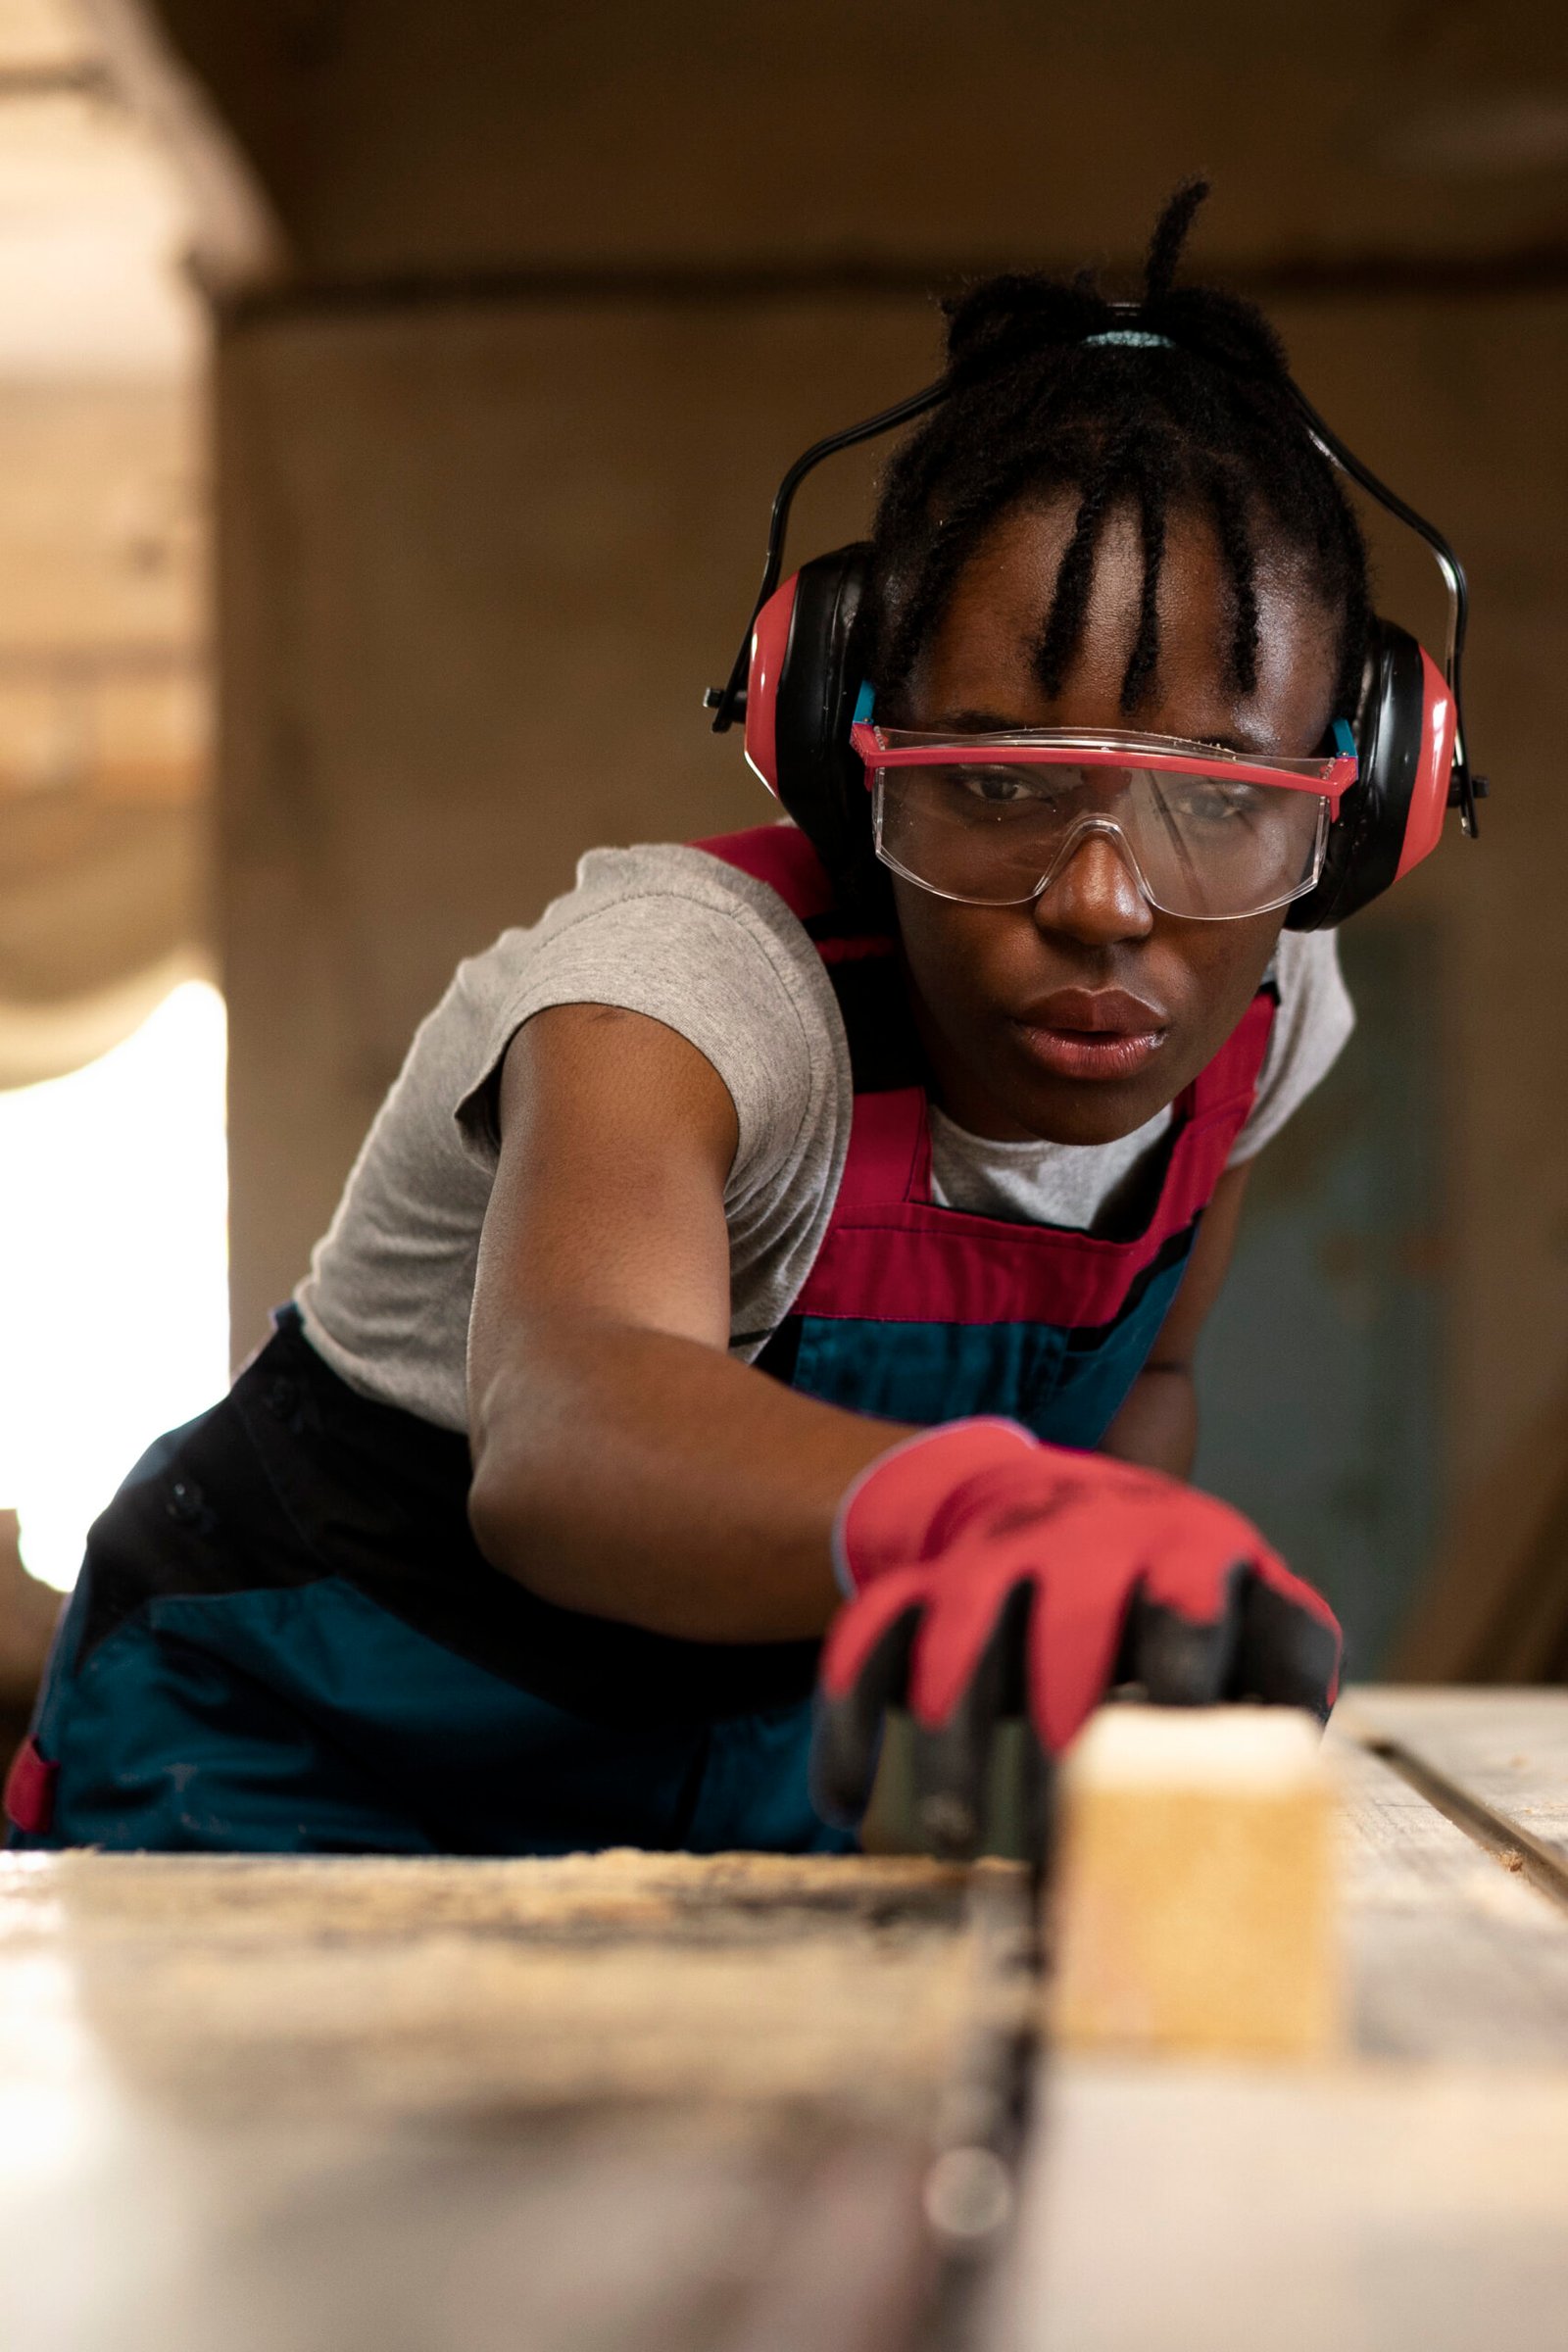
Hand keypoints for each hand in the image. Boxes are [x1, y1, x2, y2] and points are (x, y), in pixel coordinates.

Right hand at [811, 1420, 1340, 1857]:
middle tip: (1059, 1839)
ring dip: (955, 1739)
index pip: (1188, 1610)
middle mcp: (1083, 1544)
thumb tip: (1292, 1780)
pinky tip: (843, 1804)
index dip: (1183, 1684)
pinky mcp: (920, 1584)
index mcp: (1185, 1550)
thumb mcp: (1259, 1611)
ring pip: (959, 1639)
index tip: (1177, 1766)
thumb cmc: (1188, 1593)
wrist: (1067, 1500)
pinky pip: (868, 1639)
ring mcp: (992, 1560)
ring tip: (957, 1838)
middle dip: (1062, 1731)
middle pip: (1067, 1630)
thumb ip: (1288, 1677)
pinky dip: (849, 1718)